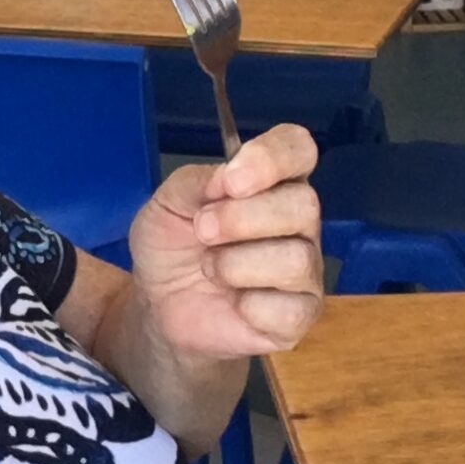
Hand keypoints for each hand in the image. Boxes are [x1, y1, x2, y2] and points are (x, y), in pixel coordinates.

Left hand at [125, 126, 323, 361]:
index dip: (272, 158)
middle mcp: (298, 220)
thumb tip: (228, 177)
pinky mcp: (299, 314)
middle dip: (242, 219)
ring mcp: (305, 268)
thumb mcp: (166, 204)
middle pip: (305, 205)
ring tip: (210, 269)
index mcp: (272, 181)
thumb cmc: (173, 247)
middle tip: (202, 230)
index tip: (232, 181)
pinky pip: (291, 309)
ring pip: (296, 259)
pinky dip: (249, 307)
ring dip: (236, 265)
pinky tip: (233, 304)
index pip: (298, 149)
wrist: (159, 305)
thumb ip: (196, 182)